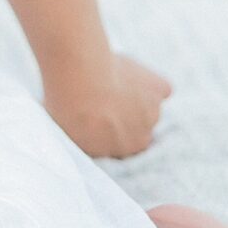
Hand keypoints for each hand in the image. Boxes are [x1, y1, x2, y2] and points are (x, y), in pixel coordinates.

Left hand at [42, 53, 171, 159]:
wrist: (80, 74)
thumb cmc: (66, 104)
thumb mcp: (65, 132)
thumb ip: (81, 140)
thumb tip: (75, 138)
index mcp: (117, 153)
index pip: (119, 147)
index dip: (109, 132)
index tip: (99, 117)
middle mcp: (140, 139)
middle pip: (138, 132)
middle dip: (126, 120)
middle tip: (106, 100)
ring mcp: (153, 114)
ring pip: (149, 109)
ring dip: (138, 100)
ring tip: (113, 82)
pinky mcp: (159, 90)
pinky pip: (162, 89)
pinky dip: (152, 83)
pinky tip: (132, 73)